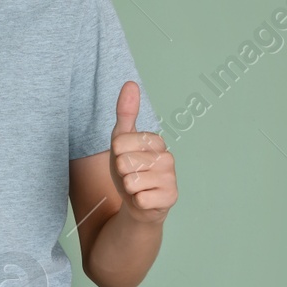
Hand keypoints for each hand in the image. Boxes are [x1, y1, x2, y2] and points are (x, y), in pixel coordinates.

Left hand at [109, 81, 176, 224]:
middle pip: (124, 162)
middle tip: (132, 176)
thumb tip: (130, 83)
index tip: (126, 159)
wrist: (139, 204)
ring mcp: (171, 178)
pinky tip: (144, 199)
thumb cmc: (130, 170)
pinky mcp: (170, 198)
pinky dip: (137, 202)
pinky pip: (140, 198)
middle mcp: (167, 157)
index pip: (119, 142)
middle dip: (121, 173)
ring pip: (131, 181)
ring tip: (138, 187)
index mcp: (156, 141)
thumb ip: (126, 112)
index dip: (116, 154)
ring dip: (129, 188)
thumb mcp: (122, 140)